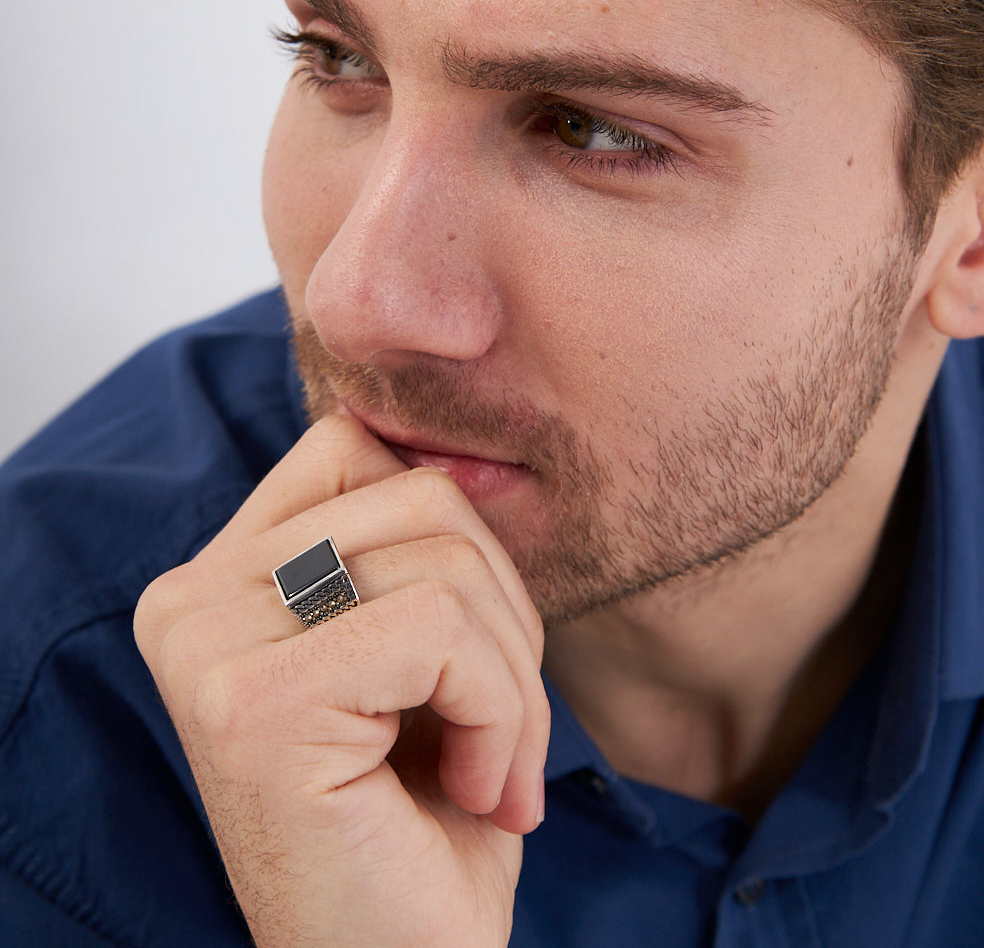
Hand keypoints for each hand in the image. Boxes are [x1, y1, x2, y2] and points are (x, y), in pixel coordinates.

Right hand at [134, 414, 548, 947]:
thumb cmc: (421, 811)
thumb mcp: (414, 650)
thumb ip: (409, 545)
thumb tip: (470, 456)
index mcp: (220, 578)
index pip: (358, 450)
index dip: (454, 544)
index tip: (463, 659)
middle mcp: (191, 597)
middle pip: (422, 497)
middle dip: (506, 617)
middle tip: (500, 731)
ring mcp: (209, 643)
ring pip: (446, 559)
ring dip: (513, 679)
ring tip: (488, 768)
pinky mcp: (254, 700)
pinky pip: (441, 629)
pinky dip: (500, 712)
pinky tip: (472, 790)